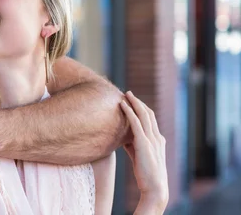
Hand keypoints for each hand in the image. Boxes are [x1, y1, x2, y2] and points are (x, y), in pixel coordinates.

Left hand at [120, 91, 167, 211]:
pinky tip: (122, 104)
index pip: (151, 120)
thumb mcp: (138, 157)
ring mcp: (152, 139)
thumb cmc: (146, 174)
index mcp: (158, 141)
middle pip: (148, 114)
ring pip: (143, 115)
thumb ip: (132, 146)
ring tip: (126, 94)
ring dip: (134, 102)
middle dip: (139, 102)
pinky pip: (135, 123)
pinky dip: (129, 111)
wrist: (155, 188)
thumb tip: (123, 139)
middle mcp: (157, 137)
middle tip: (129, 93)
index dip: (142, 109)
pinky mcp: (144, 143)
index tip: (133, 102)